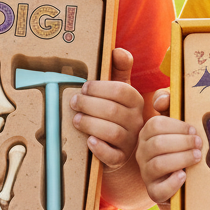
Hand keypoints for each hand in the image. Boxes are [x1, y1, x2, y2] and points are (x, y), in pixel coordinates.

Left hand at [69, 48, 144, 169]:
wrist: (122, 149)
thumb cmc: (116, 114)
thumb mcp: (120, 92)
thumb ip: (119, 71)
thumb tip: (119, 50)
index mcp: (135, 102)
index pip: (122, 91)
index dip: (100, 88)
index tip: (84, 87)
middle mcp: (136, 121)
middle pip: (114, 110)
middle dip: (89, 105)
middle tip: (74, 102)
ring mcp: (129, 142)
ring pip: (112, 132)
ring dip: (90, 124)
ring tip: (76, 120)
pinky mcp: (120, 160)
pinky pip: (112, 155)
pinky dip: (99, 147)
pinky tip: (89, 141)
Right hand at [135, 88, 202, 204]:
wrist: (184, 181)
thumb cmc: (182, 146)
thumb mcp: (177, 124)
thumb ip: (170, 105)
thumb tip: (161, 99)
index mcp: (146, 134)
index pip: (155, 125)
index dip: (177, 126)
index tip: (193, 130)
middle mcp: (142, 153)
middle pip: (157, 144)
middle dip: (182, 142)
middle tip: (198, 143)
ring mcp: (147, 174)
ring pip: (158, 164)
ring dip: (181, 159)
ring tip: (197, 157)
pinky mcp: (154, 192)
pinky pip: (159, 189)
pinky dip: (173, 182)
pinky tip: (184, 175)